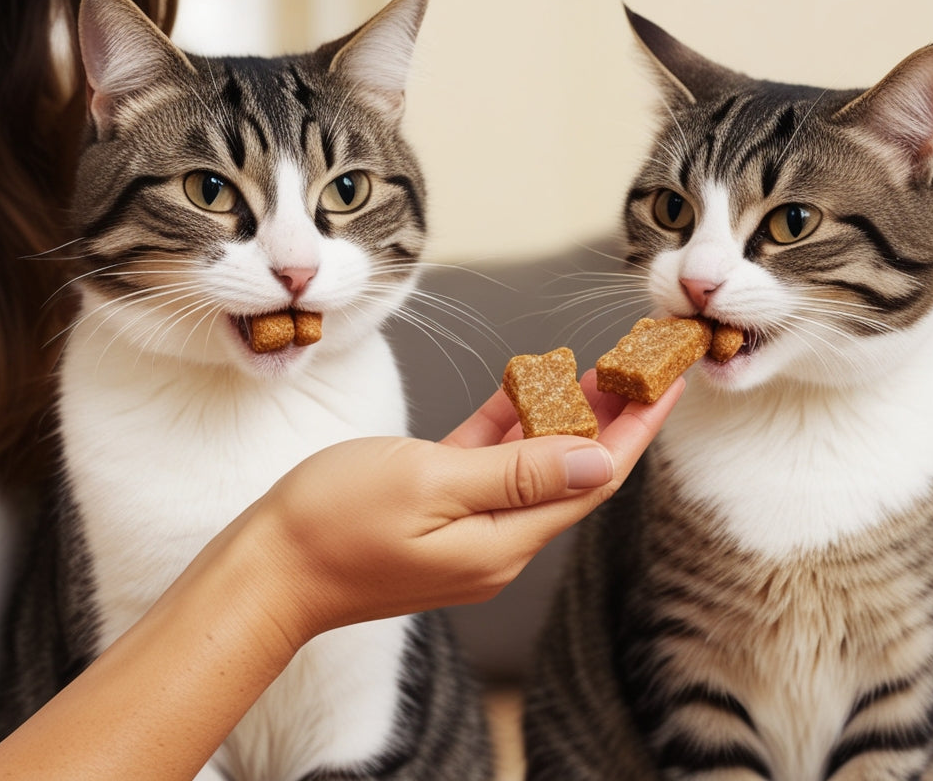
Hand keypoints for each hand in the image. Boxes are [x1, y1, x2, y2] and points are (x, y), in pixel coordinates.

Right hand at [248, 370, 683, 641]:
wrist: (265, 571)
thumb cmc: (333, 526)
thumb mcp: (428, 487)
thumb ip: (514, 474)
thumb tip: (595, 458)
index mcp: (503, 541)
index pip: (593, 477)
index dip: (636, 427)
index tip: (667, 380)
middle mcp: (495, 542)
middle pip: (572, 469)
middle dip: (611, 416)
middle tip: (640, 361)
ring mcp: (465, 529)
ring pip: (533, 463)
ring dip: (562, 414)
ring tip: (597, 366)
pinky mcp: (434, 513)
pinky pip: (488, 464)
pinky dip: (508, 425)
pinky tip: (522, 387)